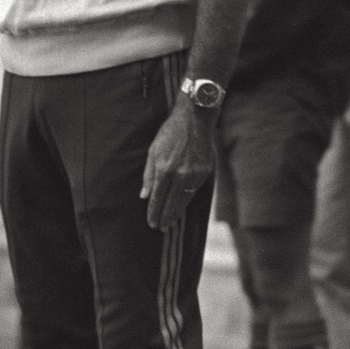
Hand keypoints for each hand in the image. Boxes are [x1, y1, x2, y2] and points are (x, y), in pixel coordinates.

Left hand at [140, 97, 215, 230]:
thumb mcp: (153, 151)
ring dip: (176, 213)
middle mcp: (180, 175)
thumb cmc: (170, 133)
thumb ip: (149, 175)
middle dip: (165, 217)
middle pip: (171, 203)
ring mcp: (194, 175)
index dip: (154, 212)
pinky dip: (187, 201)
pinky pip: (194, 192)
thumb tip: (144, 196)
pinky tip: (182, 207)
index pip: (157, 198)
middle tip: (160, 228)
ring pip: (184, 200)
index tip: (151, 223)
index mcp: (164, 169)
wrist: (195, 120)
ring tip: (170, 222)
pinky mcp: (205, 173)